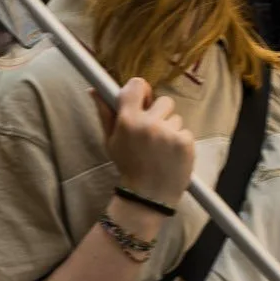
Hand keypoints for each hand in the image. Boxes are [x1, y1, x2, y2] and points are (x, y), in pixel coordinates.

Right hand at [94, 77, 195, 203]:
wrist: (147, 195)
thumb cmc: (128, 166)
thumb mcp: (111, 141)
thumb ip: (105, 113)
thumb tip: (94, 89)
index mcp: (128, 120)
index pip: (137, 85)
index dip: (142, 91)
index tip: (144, 101)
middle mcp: (148, 123)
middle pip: (163, 101)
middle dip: (160, 114)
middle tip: (153, 134)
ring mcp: (169, 132)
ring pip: (176, 118)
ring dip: (171, 129)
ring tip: (162, 149)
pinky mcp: (185, 142)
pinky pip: (185, 131)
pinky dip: (181, 142)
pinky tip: (171, 155)